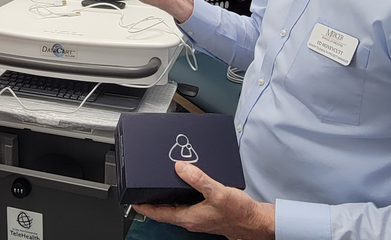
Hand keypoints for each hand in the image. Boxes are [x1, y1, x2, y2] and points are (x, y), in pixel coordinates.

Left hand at [133, 162, 274, 239]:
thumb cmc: (240, 213)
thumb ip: (198, 179)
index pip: (159, 213)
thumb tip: (180, 168)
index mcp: (189, 217)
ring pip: (176, 208)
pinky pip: (187, 205)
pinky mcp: (207, 213)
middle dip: (154, 201)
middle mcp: (191, 219)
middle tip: (143, 189)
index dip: (144, 207)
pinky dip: (181, 196)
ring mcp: (199, 217)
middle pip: (165, 211)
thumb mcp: (218, 193)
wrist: (256, 222)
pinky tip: (186, 185)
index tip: (133, 200)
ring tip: (159, 185)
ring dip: (167, 198)